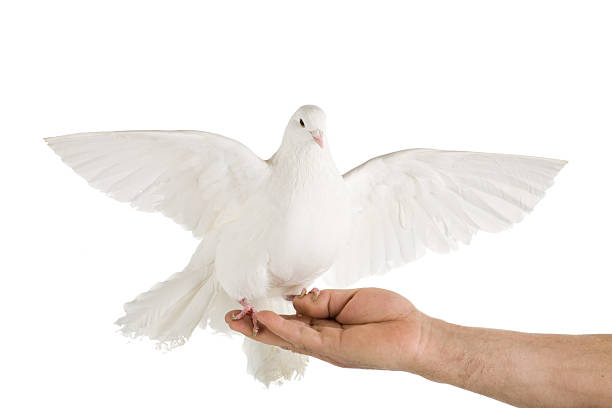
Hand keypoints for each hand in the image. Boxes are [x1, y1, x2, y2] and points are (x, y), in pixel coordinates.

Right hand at [225, 288, 427, 370]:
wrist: (414, 332)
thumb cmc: (388, 314)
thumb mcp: (348, 298)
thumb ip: (321, 300)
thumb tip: (296, 300)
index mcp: (326, 325)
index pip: (292, 320)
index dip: (270, 313)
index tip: (250, 304)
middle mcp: (321, 338)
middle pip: (282, 333)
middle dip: (256, 326)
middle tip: (231, 317)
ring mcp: (325, 346)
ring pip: (286, 338)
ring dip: (260, 328)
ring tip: (237, 319)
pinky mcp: (332, 349)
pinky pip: (302, 337)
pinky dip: (282, 328)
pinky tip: (264, 318)